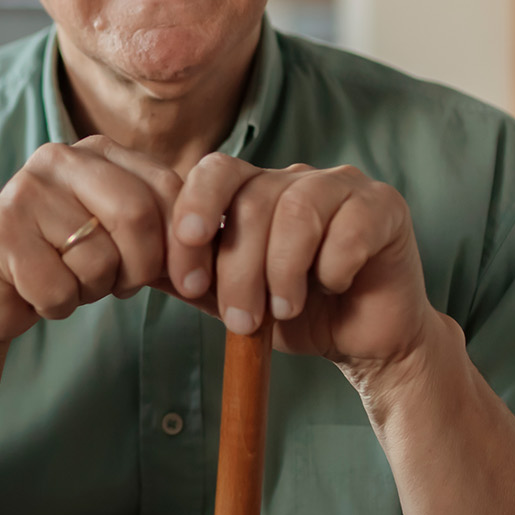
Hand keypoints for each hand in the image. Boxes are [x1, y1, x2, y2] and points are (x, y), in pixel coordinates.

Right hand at [0, 138, 181, 344]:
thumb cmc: (63, 263)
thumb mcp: (122, 241)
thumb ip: (171, 237)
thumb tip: (235, 251)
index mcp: (98, 151)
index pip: (168, 188)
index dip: (188, 244)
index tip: (191, 284)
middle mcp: (59, 158)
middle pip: (137, 215)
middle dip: (142, 268)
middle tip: (123, 287)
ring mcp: (23, 192)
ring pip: (98, 258)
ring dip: (92, 289)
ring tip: (69, 281)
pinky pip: (58, 287)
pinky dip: (57, 305)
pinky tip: (37, 292)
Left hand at [159, 155, 432, 366]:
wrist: (361, 341)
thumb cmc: (292, 314)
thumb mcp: (227, 299)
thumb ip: (186, 276)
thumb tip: (130, 262)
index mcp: (252, 190)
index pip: (214, 172)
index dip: (195, 216)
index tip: (188, 279)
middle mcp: (294, 178)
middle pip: (252, 202)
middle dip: (239, 269)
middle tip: (241, 320)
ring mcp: (342, 186)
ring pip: (297, 211)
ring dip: (283, 272)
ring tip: (283, 311)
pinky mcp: (384, 206)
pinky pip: (349, 227)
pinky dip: (333, 266)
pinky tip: (333, 287)